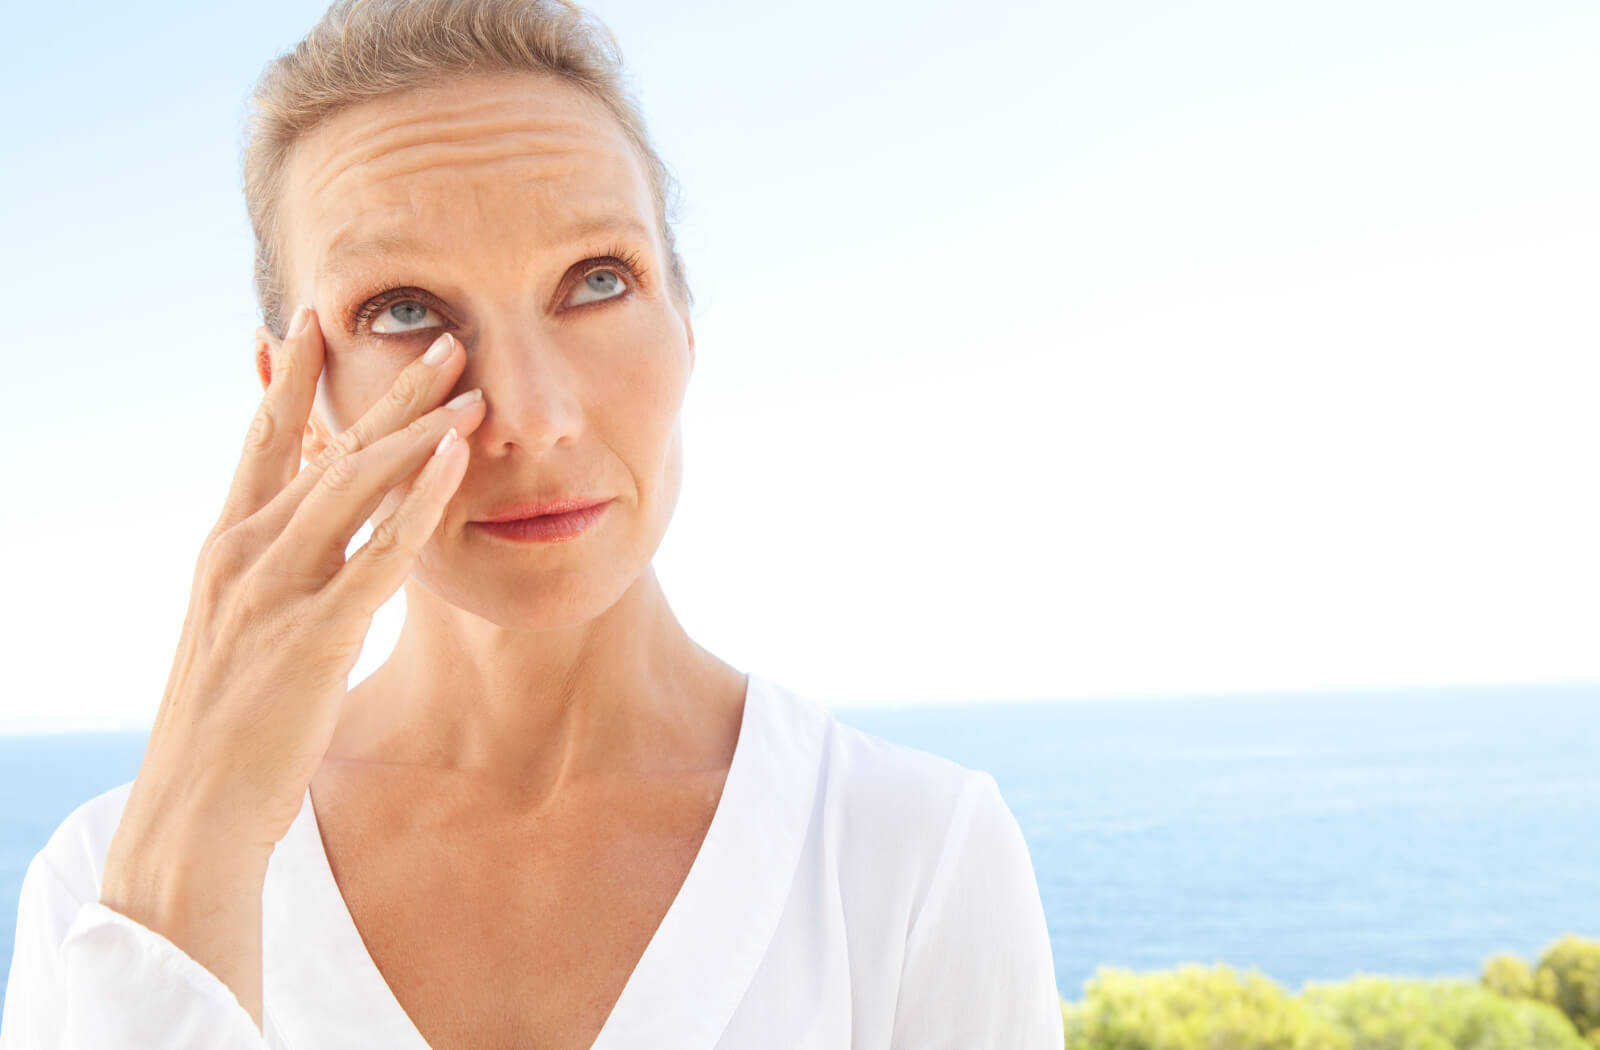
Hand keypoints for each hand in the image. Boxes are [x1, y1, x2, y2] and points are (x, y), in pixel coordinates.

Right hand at [107, 306, 485, 873]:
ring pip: (353, 486)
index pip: (261, 442)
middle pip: (323, 448)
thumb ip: (272, 575)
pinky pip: (377, 553)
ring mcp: (274, 591)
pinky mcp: (313, 634)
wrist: (194, 812)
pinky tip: (455, 464)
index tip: (319, 321)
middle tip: (443, 336)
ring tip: (471, 388)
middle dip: (386, 389)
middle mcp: (242, 553)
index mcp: (223, 548)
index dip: (291, 379)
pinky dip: (418, 503)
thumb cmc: (226, 726)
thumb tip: (308, 537)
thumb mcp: (237, 631)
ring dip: (417, 431)